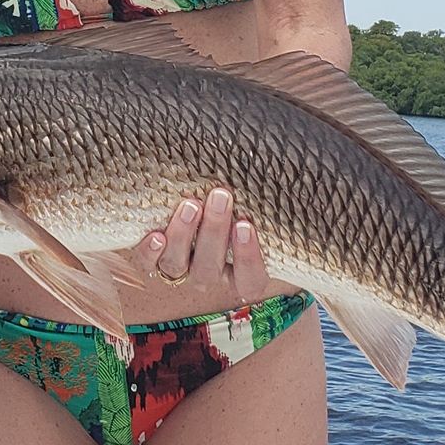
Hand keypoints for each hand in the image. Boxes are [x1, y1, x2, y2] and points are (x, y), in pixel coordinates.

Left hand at [132, 189, 269, 305]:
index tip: (247, 225)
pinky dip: (148, 252)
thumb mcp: (262, 212)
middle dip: (214, 232)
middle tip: (220, 195)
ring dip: (183, 236)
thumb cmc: (242, 209)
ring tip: (190, 203)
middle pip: (209, 269)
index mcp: (242, 273)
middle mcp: (210, 274)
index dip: (248, 257)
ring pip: (177, 265)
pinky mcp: (151, 259)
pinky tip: (155, 235)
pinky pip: (146, 264)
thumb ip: (274, 204)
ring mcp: (180, 270)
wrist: (197, 210)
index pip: (250, 279)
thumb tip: (298, 166)